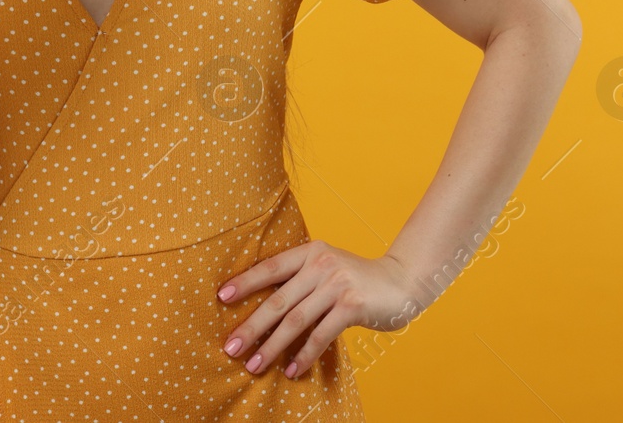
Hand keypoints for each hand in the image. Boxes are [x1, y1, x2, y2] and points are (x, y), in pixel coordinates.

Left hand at [217, 241, 424, 378]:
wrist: (401, 283)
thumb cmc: (357, 279)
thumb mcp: (328, 268)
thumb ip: (302, 279)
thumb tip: (263, 309)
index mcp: (311, 252)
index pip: (271, 267)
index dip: (245, 282)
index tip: (221, 297)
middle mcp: (322, 265)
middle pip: (278, 300)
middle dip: (251, 326)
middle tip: (230, 347)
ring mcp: (338, 285)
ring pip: (295, 321)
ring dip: (272, 346)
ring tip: (254, 365)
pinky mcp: (352, 306)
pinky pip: (320, 335)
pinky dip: (303, 355)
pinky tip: (291, 370)